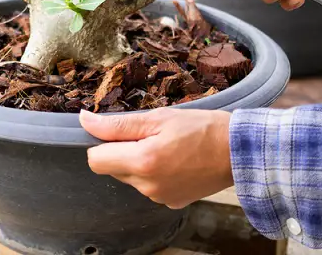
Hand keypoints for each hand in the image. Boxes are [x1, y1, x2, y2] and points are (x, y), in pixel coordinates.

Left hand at [79, 108, 232, 208]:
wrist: (237, 151)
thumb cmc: (201, 128)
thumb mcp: (158, 117)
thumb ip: (117, 124)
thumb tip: (84, 120)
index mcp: (142, 162)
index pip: (95, 160)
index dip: (100, 143)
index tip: (117, 131)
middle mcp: (147, 186)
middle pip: (113, 168)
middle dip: (122, 151)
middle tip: (150, 134)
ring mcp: (159, 198)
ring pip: (131, 177)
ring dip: (139, 161)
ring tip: (166, 146)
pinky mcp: (170, 202)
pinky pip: (149, 186)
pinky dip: (154, 173)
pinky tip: (175, 160)